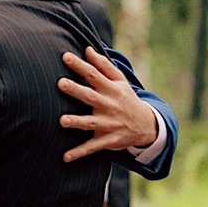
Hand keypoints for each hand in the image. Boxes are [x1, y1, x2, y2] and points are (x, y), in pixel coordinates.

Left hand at [58, 47, 157, 162]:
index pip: (94, 75)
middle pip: (91, 96)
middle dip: (76, 91)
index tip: (65, 56)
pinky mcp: (108, 140)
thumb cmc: (126, 99)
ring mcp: (109, 124)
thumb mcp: (120, 81)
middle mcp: (109, 105)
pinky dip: (79, 153)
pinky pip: (92, 147)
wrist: (147, 125)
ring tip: (62, 121)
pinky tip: (65, 157)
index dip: (80, 66)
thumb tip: (87, 49)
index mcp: (111, 89)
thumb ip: (103, 65)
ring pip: (91, 123)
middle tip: (61, 83)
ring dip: (77, 122)